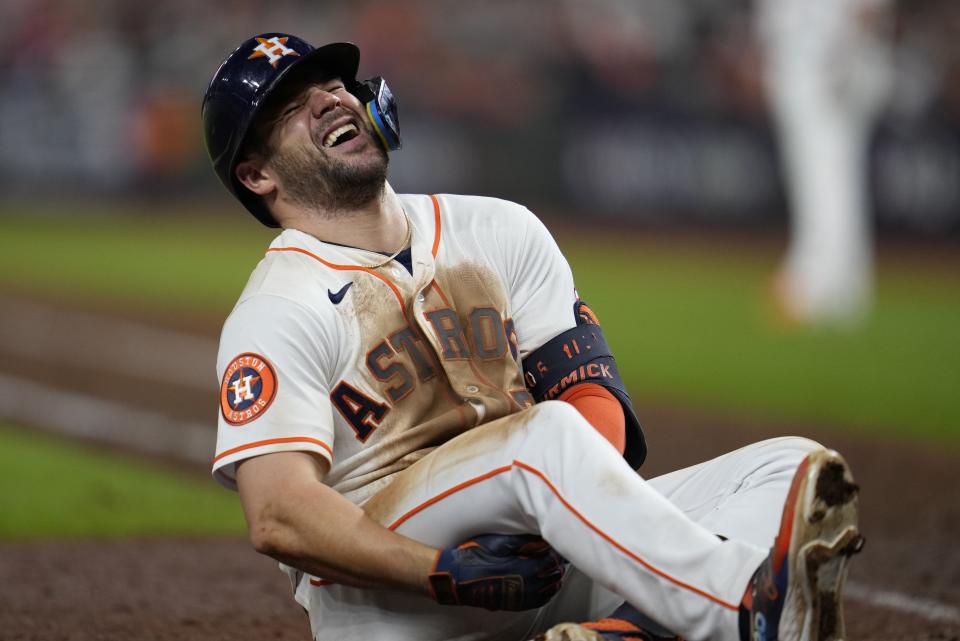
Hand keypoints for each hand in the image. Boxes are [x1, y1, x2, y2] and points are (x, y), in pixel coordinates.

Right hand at [428, 534, 565, 610]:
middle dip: (556, 563)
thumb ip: (523, 542)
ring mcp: (522, 598)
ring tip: (550, 565)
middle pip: (554, 575)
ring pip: (551, 589)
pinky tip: (544, 582)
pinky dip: (547, 590)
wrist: (458, 578)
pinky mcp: (517, 604)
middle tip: (553, 551)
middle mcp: (526, 586)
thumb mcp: (498, 542)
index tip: (552, 543)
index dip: (554, 551)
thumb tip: (542, 541)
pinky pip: (541, 600)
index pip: (552, 561)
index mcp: (523, 569)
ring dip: (553, 576)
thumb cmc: (475, 557)